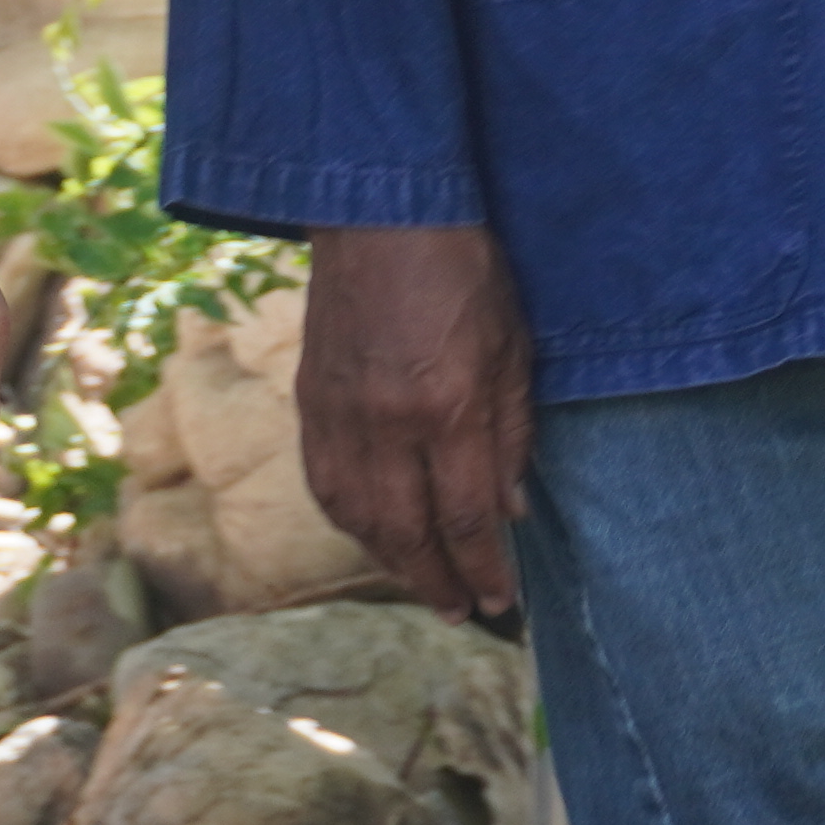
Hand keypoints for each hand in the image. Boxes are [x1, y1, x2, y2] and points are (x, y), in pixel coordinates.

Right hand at [297, 222, 532, 620]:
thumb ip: (511, 433)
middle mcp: (387, 424)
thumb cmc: (463, 270)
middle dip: (437, 582)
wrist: (380, 211)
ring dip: (390, 562)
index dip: (482, 569)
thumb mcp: (513, 347)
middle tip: (461, 612)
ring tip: (422, 582)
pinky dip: (349, 521)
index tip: (499, 600)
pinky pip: (324, 483)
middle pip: (408, 532)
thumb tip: (509, 511)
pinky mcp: (310, 400)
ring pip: (358, 517)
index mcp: (447, 407)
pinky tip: (371, 533)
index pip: (466, 516)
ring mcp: (340, 415)